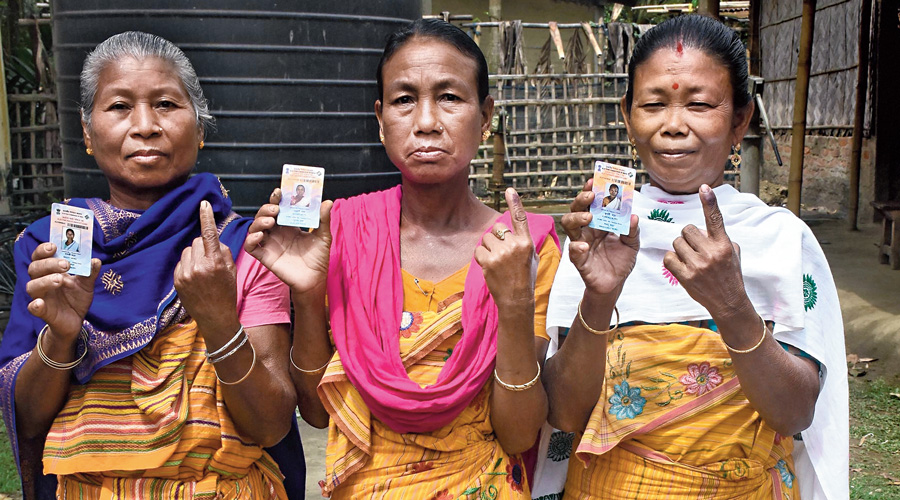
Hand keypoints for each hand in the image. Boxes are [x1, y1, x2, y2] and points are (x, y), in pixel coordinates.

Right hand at [26, 243, 101, 340]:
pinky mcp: (43, 312)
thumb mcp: (86, 284)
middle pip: (35, 268)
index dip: (43, 250)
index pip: (40, 257)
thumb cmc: (76, 298)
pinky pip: (34, 308)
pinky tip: (39, 303)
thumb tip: (96, 261)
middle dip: (49, 264)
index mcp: (50, 271)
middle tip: (66, 264)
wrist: (76, 320)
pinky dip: (35, 305)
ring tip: (60, 279)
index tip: (53, 246)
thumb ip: (90, 272)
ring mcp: (41, 297)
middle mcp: (42, 282)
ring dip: (45, 281)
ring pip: (33, 286)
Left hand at [174, 201, 239, 333]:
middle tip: (211, 260)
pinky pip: (181, 262)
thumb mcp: (231, 270)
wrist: (215, 317)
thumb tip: (212, 239)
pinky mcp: (177, 280)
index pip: (209, 234)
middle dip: (204, 246)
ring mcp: (185, 274)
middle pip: (197, 241)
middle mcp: (198, 266)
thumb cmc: (226, 293)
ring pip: (188, 250)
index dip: (206, 217)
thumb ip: (222, 251)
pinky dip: (188, 265)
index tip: (203, 204)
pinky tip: (195, 278)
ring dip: (195, 255)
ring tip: (203, 271)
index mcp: (215, 263)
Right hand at [243, 189, 332, 295]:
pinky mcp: (265, 256)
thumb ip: (323, 219)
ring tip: (271, 221)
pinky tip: (260, 236)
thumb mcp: (323, 236)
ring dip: (259, 221)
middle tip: (275, 208)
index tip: (279, 192)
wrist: (315, 279)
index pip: (278, 208)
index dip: (276, 199)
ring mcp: (270, 244)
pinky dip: (250, 240)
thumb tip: (328, 201)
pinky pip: (251, 247)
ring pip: (255, 228)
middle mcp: (277, 233)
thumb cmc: (318, 258)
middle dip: (266, 208)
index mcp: (289, 226)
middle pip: (264, 215)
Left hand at [474, 188, 537, 309]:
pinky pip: (478, 250)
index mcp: (527, 242)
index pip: (520, 218)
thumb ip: (523, 241)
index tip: (509, 190)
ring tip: (497, 261)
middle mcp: (514, 245)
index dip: (515, 203)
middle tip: (502, 252)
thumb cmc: (525, 277)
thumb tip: (512, 230)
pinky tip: (489, 266)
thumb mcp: (532, 257)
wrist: (516, 299)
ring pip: (486, 238)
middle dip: (497, 237)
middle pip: (498, 228)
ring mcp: (500, 253)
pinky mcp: (488, 262)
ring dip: (488, 247)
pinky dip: (481, 256)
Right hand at [562, 180, 638, 295]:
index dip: (591, 191)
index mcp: (599, 223)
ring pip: (569, 225)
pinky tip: (585, 246)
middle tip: (591, 196)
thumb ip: (633, 230)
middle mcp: (587, 230)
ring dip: (576, 217)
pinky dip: (577, 247)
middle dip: (581, 199)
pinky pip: (573, 251)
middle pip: (576, 209)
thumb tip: (634, 216)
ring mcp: (581, 243)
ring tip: (588, 217)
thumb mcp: (632, 244)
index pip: (592, 203)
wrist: (615, 284)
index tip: (594, 180)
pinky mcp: (579, 260)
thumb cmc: (620, 261)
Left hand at [663, 185, 751, 319]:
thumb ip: (718, 238)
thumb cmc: (730, 274)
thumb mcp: (733, 253)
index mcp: (724, 244)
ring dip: (680, 248)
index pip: (716, 219)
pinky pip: (669, 258)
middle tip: (694, 247)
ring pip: (676, 242)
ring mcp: (697, 265)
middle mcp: (711, 253)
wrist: (728, 302)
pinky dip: (672, 260)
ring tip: (690, 258)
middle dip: (688, 236)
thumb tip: (702, 229)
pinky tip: (681, 265)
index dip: (709, 202)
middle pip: (687, 229)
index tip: (704, 187)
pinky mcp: (686, 277)